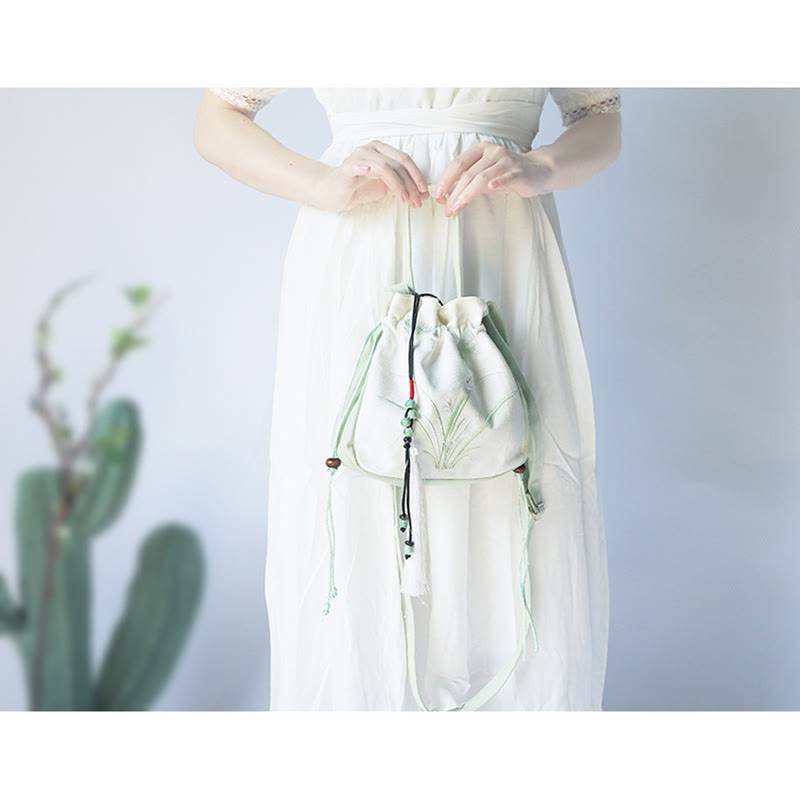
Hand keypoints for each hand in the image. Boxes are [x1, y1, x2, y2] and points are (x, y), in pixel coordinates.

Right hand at [314, 141, 429, 212]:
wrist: (331, 192)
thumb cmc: (357, 188)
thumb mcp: (384, 189)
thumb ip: (402, 188)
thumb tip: (423, 195)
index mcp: (382, 151)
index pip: (405, 160)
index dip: (417, 175)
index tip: (424, 192)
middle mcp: (372, 149)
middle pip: (398, 163)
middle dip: (411, 183)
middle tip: (418, 200)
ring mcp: (359, 156)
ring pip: (385, 166)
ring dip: (398, 184)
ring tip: (405, 199)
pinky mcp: (348, 167)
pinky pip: (359, 166)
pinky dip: (366, 168)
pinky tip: (370, 173)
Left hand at [433, 142, 556, 215]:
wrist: (537, 171)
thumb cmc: (506, 174)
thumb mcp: (484, 176)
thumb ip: (467, 182)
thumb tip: (445, 196)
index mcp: (481, 150)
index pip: (458, 163)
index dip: (446, 179)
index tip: (437, 195)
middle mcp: (493, 152)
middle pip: (468, 173)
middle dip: (454, 193)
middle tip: (446, 209)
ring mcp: (506, 161)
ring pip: (482, 178)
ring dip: (466, 195)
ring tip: (456, 208)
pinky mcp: (518, 172)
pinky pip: (506, 177)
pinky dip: (498, 182)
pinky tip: (491, 187)